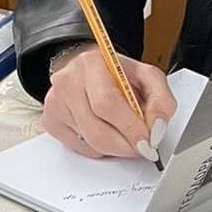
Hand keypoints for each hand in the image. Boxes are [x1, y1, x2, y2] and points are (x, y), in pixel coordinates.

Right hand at [43, 44, 176, 161]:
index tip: (147, 141)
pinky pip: (79, 148)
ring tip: (124, 135)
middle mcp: (68, 80)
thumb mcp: (147, 77)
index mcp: (92, 63)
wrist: (89, 70)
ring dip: (114, 147)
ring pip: (89, 142)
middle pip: (96, 129)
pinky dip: (98, 148)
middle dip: (124, 144)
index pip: (108, 103)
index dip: (130, 128)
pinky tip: (104, 131)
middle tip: (139, 147)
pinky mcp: (50, 120)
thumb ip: (161, 99)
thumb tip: (157, 127)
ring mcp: (55, 102)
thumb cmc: (117, 74)